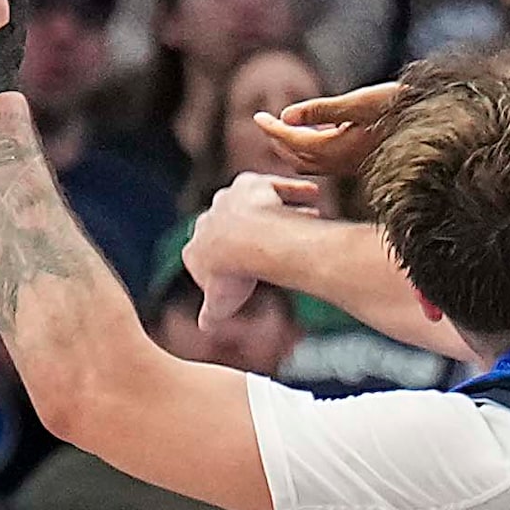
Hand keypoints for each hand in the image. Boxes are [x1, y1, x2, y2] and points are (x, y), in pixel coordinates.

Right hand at [187, 172, 328, 328]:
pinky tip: (313, 193)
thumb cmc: (232, 275)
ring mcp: (228, 198)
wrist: (244, 243)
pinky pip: (274, 184)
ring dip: (279, 209)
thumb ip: (211, 315)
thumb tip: (206, 327)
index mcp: (196, 248)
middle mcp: (208, 218)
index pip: (207, 255)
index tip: (245, 271)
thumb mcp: (219, 305)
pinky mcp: (250, 183)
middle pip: (231, 227)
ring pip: (253, 204)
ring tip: (309, 216)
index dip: (227, 264)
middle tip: (276, 244)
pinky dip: (293, 188)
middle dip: (252, 235)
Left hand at [257, 83, 409, 176]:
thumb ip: (321, 110)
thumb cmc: (397, 106)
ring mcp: (351, 166)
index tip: (258, 116)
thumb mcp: (358, 102)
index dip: (272, 129)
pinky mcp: (359, 163)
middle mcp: (340, 163)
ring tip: (285, 128)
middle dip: (278, 141)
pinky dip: (310, 149)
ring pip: (310, 163)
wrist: (433, 125)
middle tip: (265, 122)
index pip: (292, 141)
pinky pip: (325, 162)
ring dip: (293, 147)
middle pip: (296, 158)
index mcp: (336, 148)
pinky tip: (317, 132)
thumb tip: (286, 115)